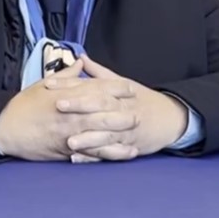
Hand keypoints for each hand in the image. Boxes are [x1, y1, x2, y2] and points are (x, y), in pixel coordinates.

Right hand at [0, 59, 140, 160]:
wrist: (5, 129)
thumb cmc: (22, 107)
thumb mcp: (42, 85)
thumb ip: (66, 76)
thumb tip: (81, 63)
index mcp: (66, 95)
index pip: (97, 88)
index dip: (116, 88)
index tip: (130, 88)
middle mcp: (71, 113)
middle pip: (104, 110)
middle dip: (123, 111)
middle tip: (139, 112)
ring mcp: (70, 132)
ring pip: (102, 131)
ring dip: (121, 132)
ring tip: (136, 133)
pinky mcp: (67, 149)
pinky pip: (93, 152)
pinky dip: (110, 153)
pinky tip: (124, 154)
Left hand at [46, 56, 189, 162]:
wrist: (170, 117)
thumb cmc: (142, 100)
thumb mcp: (122, 82)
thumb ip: (98, 73)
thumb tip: (81, 58)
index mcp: (115, 90)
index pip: (89, 84)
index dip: (68, 83)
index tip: (49, 83)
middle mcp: (120, 107)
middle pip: (98, 104)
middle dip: (78, 105)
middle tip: (57, 105)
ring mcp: (125, 127)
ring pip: (104, 131)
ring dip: (86, 137)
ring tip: (68, 141)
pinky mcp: (128, 144)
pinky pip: (111, 151)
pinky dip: (95, 155)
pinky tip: (78, 159)